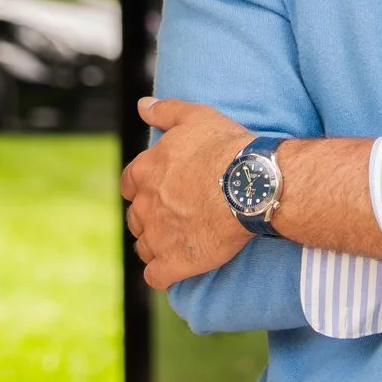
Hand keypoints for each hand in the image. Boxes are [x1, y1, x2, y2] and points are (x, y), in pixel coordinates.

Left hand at [122, 97, 255, 289]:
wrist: (252, 184)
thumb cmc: (227, 148)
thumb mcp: (195, 117)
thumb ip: (164, 111)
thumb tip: (142, 105)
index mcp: (145, 172)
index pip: (129, 185)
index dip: (142, 189)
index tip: (158, 190)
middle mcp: (146, 205)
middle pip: (136, 217)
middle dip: (149, 218)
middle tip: (174, 217)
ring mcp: (158, 236)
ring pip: (144, 247)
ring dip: (155, 246)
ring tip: (177, 243)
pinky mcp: (175, 262)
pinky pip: (156, 276)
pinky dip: (162, 275)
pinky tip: (174, 271)